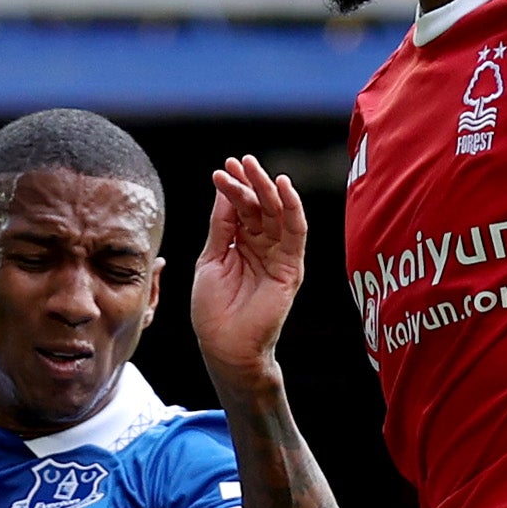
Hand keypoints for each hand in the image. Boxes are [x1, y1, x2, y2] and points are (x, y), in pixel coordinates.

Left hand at [186, 154, 306, 389]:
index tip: (222, 170)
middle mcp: (263, 246)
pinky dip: (292, 207)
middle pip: (260, 206)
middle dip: (250, 182)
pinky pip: (296, 232)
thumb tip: (224, 189)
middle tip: (239, 161)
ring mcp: (279, 255)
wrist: (225, 347)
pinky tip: (282, 187)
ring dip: (267, 188)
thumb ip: (221, 226)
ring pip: (278, 213)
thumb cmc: (214, 310)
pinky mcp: (291, 267)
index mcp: (243, 244)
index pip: (241, 208)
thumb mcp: (211, 259)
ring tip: (253, 167)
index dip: (233, 188)